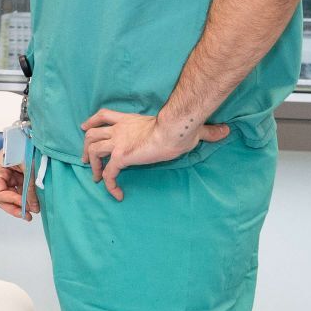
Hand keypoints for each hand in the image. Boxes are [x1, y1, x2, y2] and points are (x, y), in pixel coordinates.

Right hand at [0, 149, 37, 220]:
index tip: (25, 206)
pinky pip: (19, 191)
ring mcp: (8, 176)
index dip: (12, 201)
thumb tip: (34, 208)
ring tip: (33, 211)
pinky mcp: (16, 176)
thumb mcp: (29, 168)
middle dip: (15, 207)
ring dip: (21, 204)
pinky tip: (33, 203)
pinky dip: (25, 197)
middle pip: (3, 198)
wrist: (33, 135)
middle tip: (26, 216)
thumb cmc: (26, 145)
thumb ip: (30, 189)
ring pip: (11, 196)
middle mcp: (0, 174)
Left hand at [80, 108, 230, 200]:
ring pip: (93, 151)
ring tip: (96, 178)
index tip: (85, 127)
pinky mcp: (122, 156)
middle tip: (86, 159)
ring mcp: (119, 142)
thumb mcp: (191, 128)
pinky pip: (108, 173)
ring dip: (92, 165)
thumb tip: (225, 131)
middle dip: (86, 146)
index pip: (104, 115)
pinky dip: (108, 184)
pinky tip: (116, 194)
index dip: (92, 121)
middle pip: (92, 133)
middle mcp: (120, 129)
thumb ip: (206, 131)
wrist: (176, 130)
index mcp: (130, 120)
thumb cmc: (183, 128)